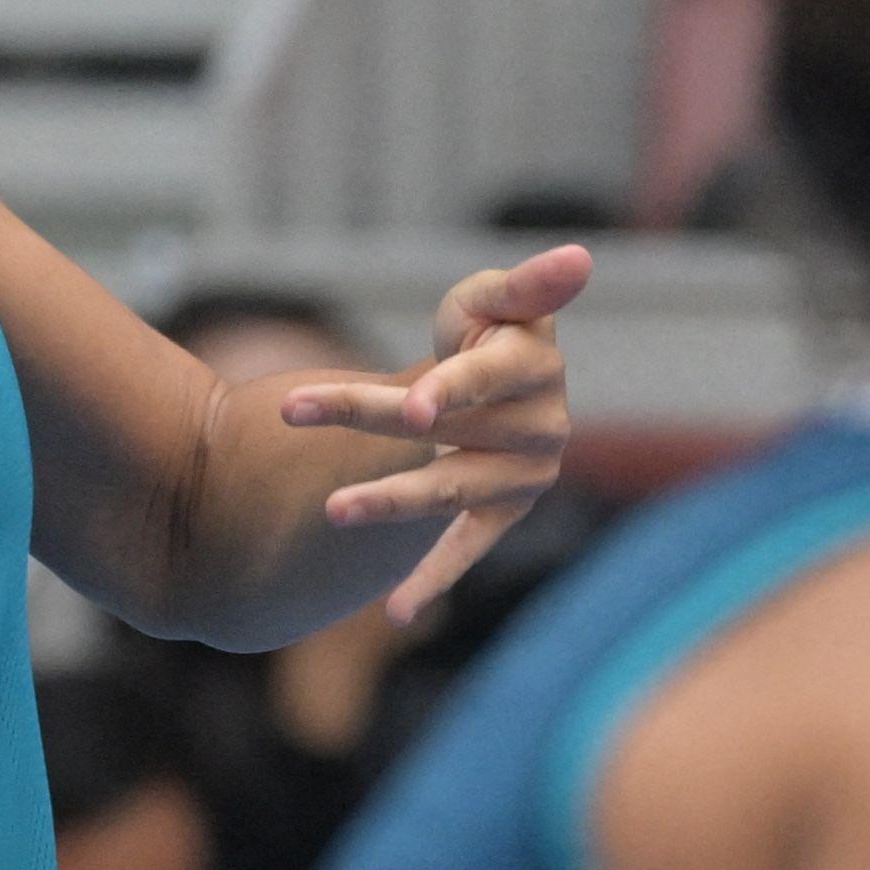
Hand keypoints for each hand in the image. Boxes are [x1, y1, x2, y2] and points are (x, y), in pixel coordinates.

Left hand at [276, 245, 583, 621]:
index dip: (447, 389)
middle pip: (442, 429)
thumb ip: (528, 284)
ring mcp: (523, 477)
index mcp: (534, 366)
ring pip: (448, 491)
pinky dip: (432, 580)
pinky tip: (394, 613)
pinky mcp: (503, 514)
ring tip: (332, 509)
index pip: (481, 379)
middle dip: (364, 413)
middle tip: (289, 406)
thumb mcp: (498, 297)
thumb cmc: (492, 328)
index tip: (408, 406)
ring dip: (390, 502)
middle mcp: (541, 428)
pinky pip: (466, 549)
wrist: (503, 379)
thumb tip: (580, 256)